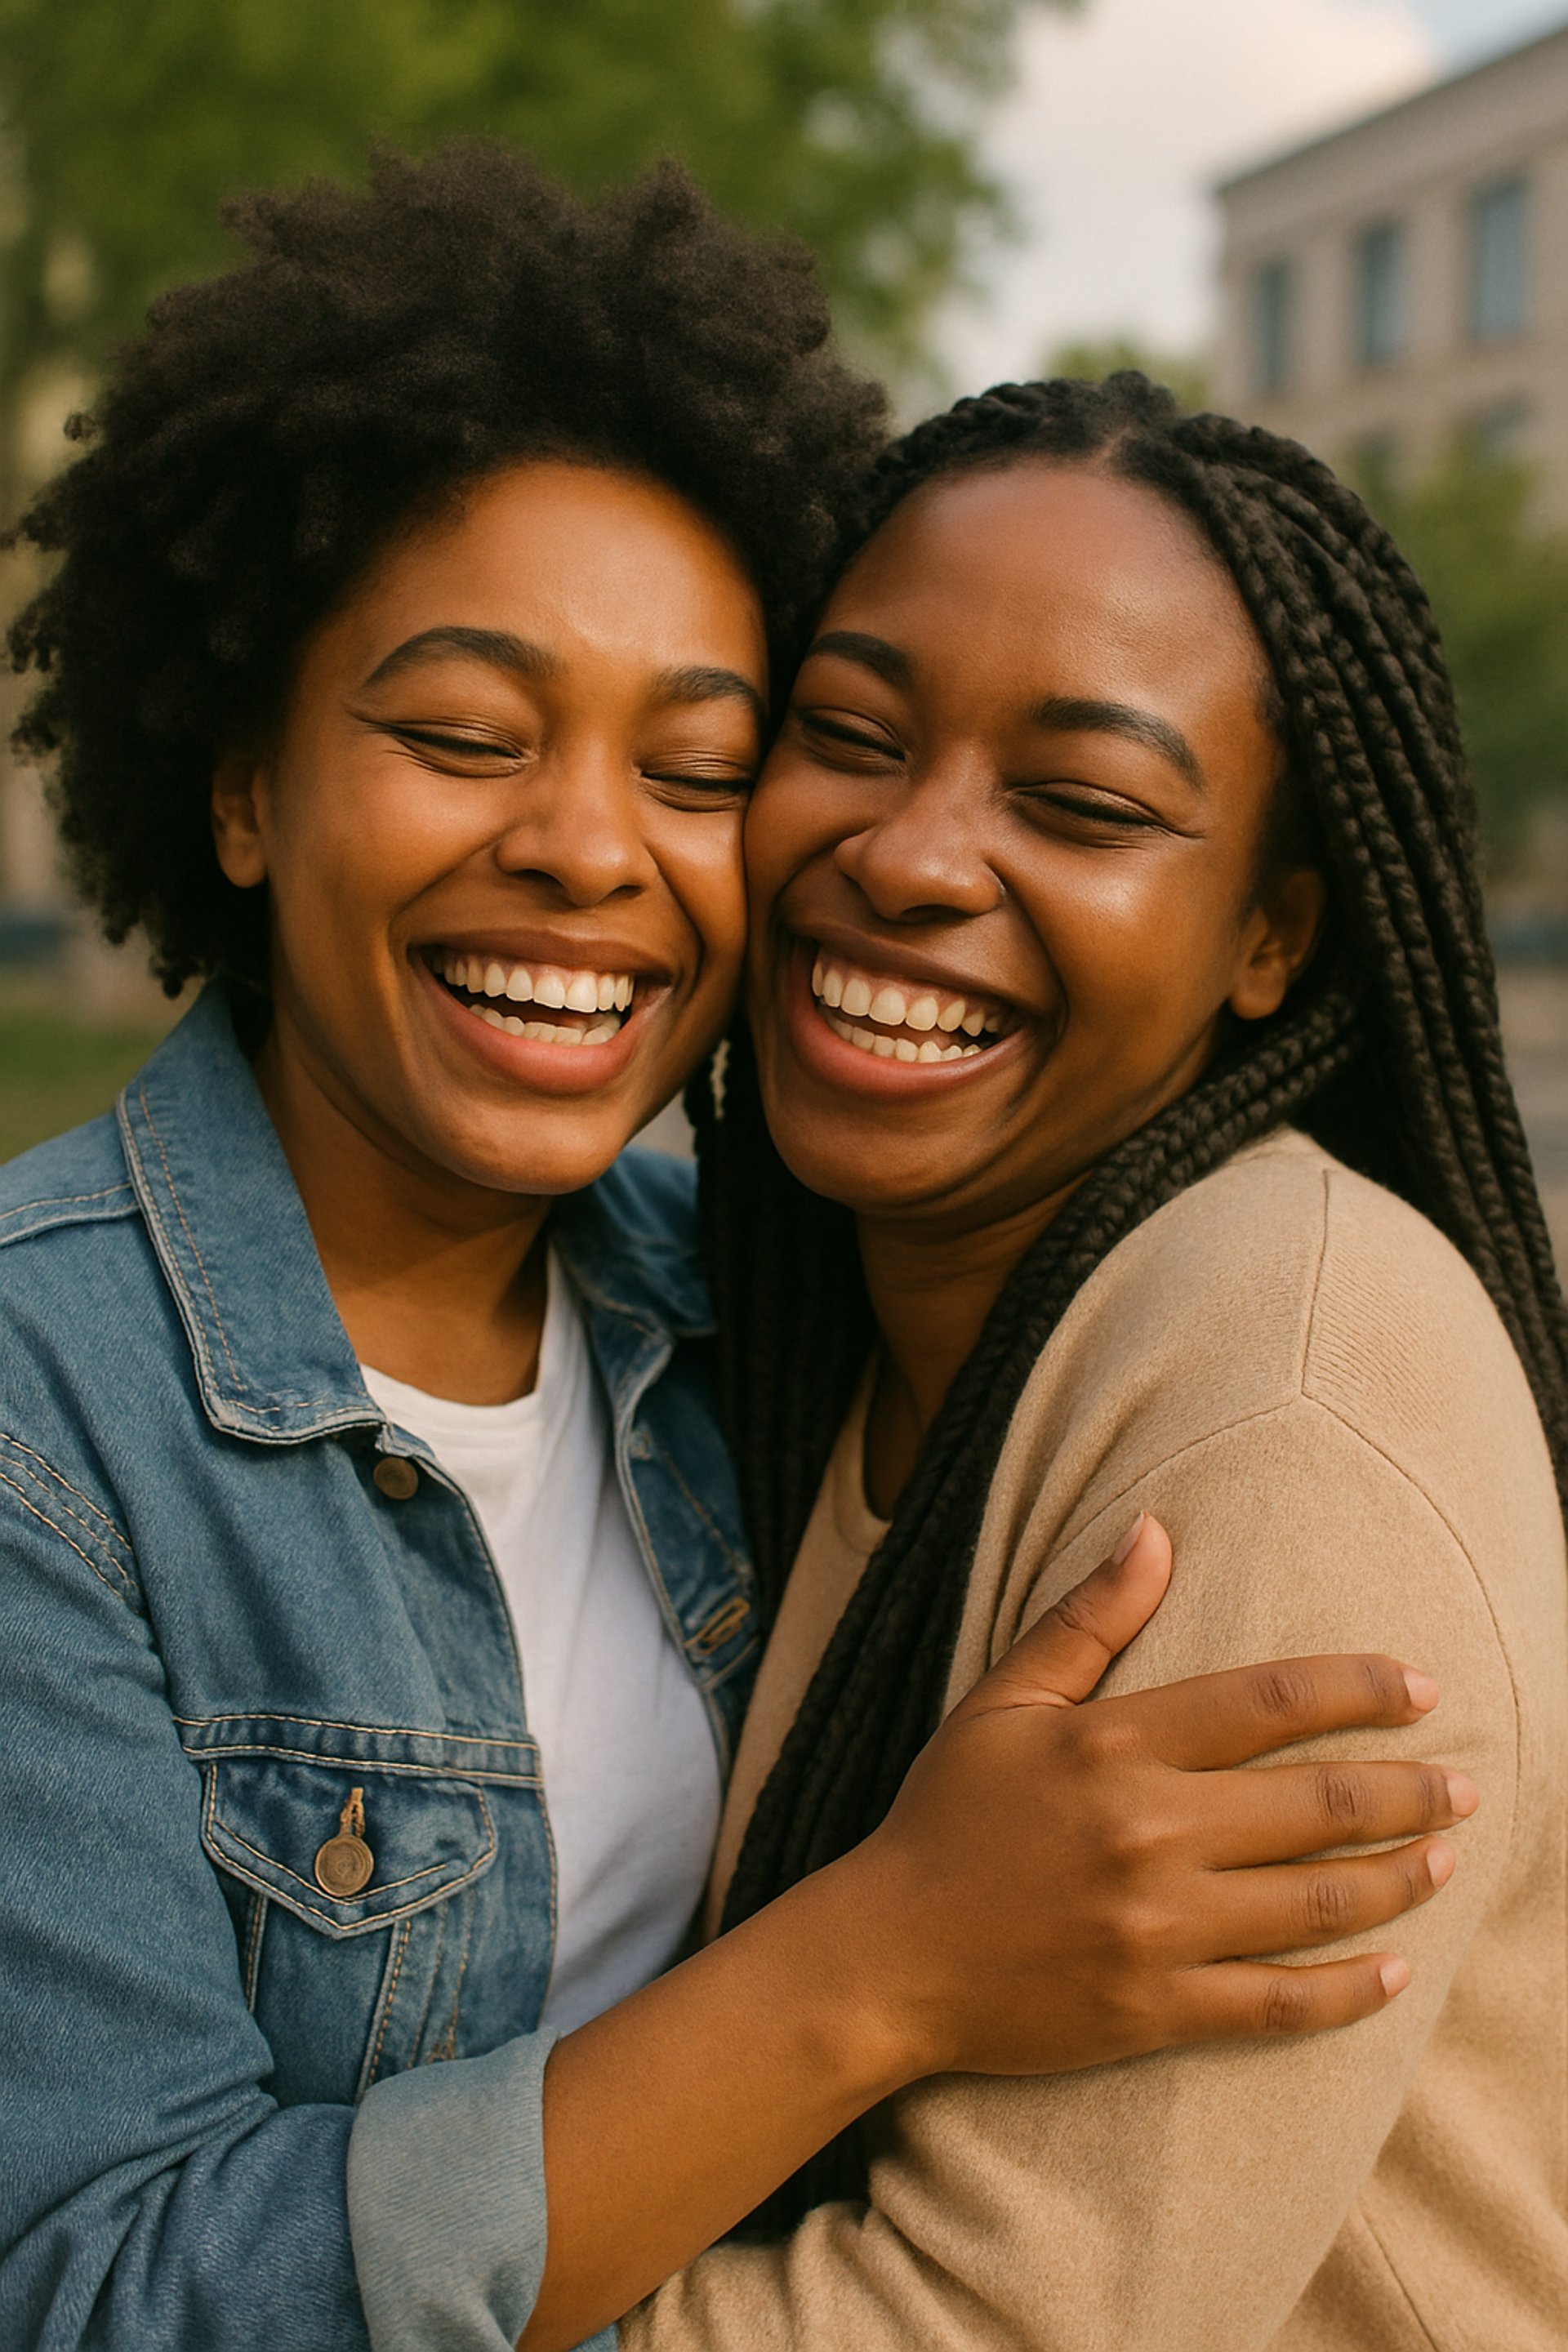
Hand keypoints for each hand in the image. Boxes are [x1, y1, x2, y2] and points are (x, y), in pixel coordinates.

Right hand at [845, 1513, 1471, 2080]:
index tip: (1420, 1687)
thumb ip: (1087, 1619)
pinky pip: (1277, 2003)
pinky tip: (1396, 1969)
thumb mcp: (1002, 1702)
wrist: (886, 1958)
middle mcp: (1147, 1833)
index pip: (1265, 1702)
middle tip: (1464, 1785)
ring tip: (1445, 1859)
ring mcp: (1156, 1927)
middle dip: (1407, 1793)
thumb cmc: (944, 1819)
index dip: (1355, 1688)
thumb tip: (1156, 1529)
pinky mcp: (1155, 2009)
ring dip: (1396, 1878)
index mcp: (1114, 1746)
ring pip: (1313, 1903)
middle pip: (1315, 1806)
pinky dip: (1348, 1990)